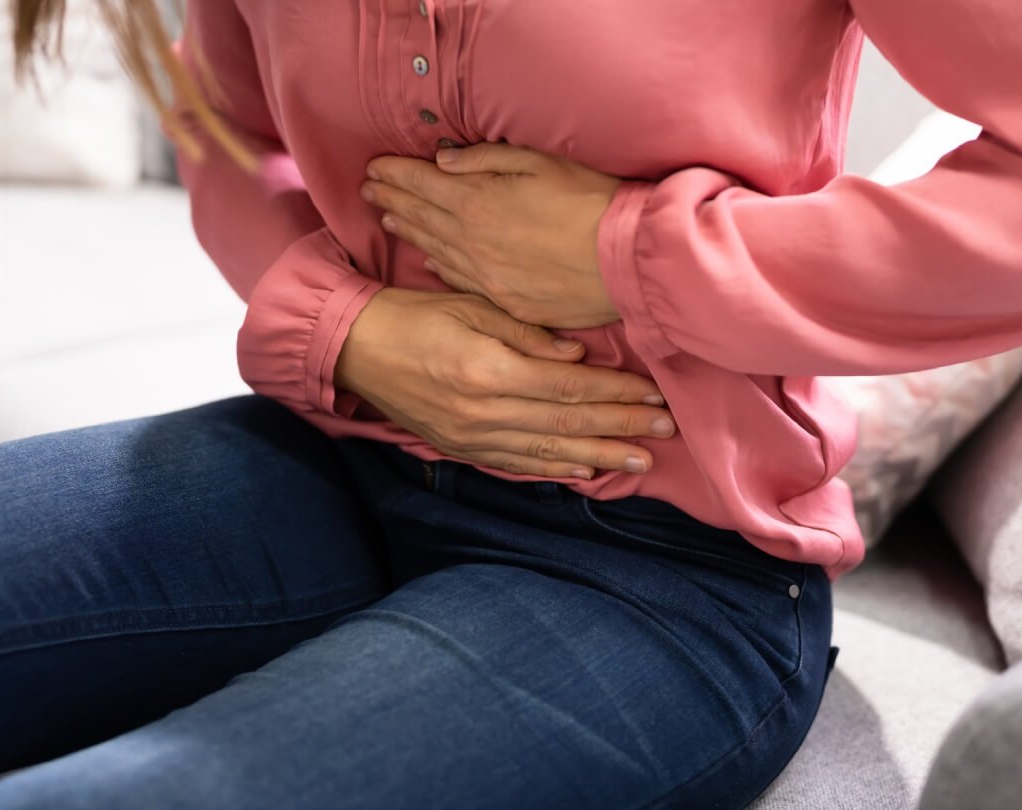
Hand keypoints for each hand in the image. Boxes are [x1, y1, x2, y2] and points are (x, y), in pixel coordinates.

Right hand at [335, 287, 675, 477]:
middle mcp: (485, 411)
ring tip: (640, 460)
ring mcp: (472, 436)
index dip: (616, 392)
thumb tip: (577, 354)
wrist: (355, 350)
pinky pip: (516, 464)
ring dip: (600, 455)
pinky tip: (584, 471)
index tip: (654, 394)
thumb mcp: (470, 306)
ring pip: (549, 450)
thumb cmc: (413, 316)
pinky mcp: (461, 447)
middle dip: (621, 426)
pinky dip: (553, 469)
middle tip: (665, 429)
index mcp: (490, 370)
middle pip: (568, 420)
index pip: (569, 385)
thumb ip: (526, 332)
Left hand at [361, 143, 621, 328]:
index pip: (422, 184)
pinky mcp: (507, 301)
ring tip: (387, 218)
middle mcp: (472, 242)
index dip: (395, 174)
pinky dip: (440, 267)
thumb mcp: (539, 163)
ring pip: (436, 250)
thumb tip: (443, 160)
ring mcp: (487, 276)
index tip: (373, 166)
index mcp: (477, 202)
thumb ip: (486, 161)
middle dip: (392, 199)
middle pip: (421, 217)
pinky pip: (462, 282)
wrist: (624, 260)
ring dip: (408, 232)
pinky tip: (429, 261)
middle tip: (367, 190)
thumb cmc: (589, 203)